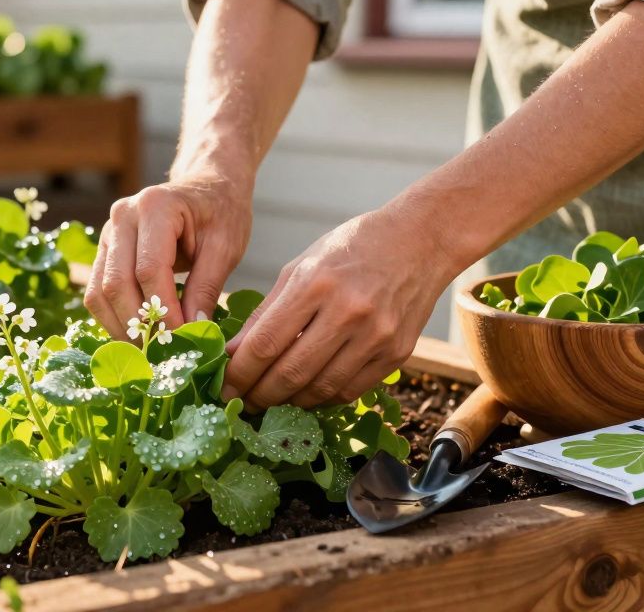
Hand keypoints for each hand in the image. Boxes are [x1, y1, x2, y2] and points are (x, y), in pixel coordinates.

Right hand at [85, 175, 251, 338]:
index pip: (149, 270)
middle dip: (138, 325)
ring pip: (98, 292)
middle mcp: (122, 216)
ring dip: (121, 327)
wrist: (207, 187)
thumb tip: (193, 332)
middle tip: (163, 355)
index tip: (183, 340)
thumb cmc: (221, 212)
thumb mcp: (225, 247)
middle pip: (116, 283)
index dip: (163, 311)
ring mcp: (108, 232)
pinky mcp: (104, 250)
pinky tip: (138, 335)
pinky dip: (114, 318)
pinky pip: (96, 291)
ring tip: (149, 351)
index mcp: (155, 206)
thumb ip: (207, 288)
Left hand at [223, 206, 454, 411]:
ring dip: (289, 402)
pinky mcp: (397, 354)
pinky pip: (350, 391)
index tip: (224, 388)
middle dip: (259, 395)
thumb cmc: (352, 248)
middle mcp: (348, 312)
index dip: (239, 373)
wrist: (420, 241)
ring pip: (320, 389)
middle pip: (291, 373)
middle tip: (243, 402)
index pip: (266, 343)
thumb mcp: (301, 266)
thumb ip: (266, 312)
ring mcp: (376, 336)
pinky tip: (306, 393)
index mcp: (315, 283)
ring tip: (271, 400)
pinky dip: (322, 398)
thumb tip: (233, 354)